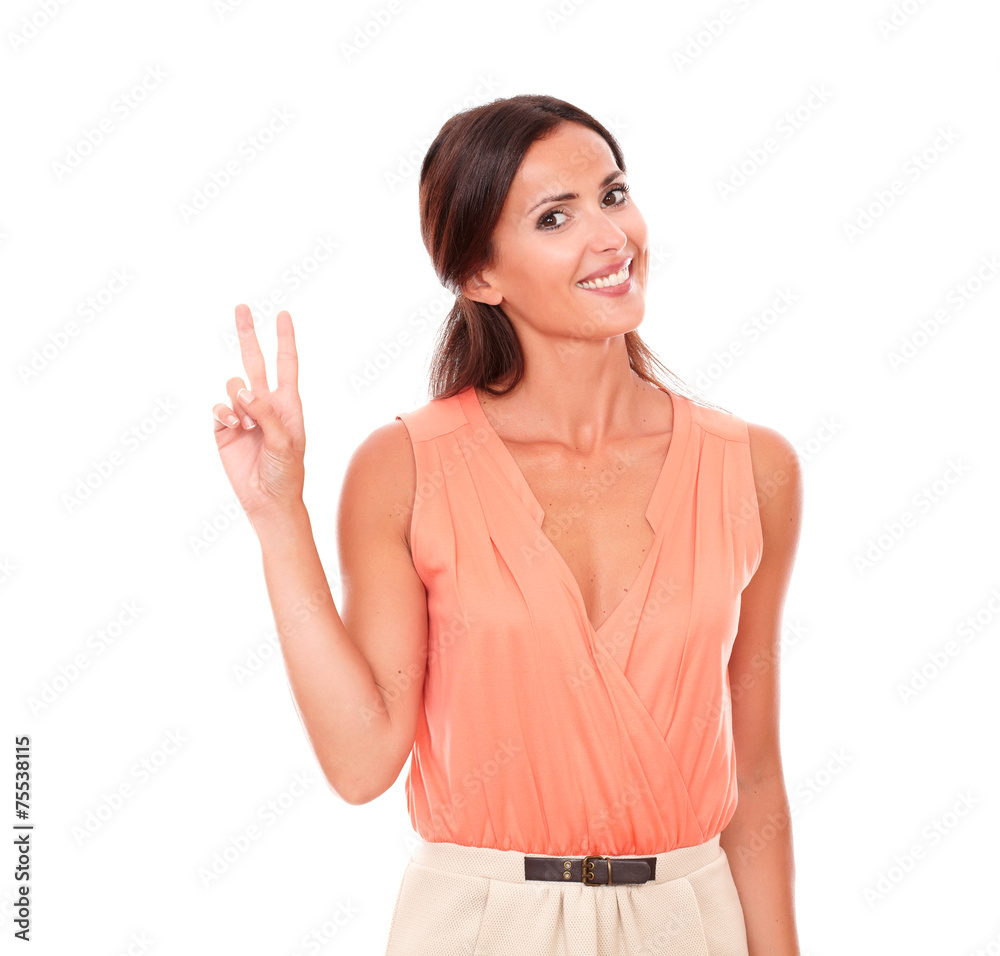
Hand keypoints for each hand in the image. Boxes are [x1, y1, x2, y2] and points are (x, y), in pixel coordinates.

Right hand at [212, 305, 304, 519]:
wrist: (267, 499)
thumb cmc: (285, 472)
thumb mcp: (285, 443)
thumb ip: (267, 414)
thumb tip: (244, 391)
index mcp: (287, 404)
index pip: (286, 364)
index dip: (285, 339)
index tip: (283, 314)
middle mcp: (265, 404)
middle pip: (255, 361)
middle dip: (248, 335)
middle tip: (241, 307)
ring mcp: (243, 414)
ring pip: (233, 385)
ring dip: (238, 399)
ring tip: (247, 425)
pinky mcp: (223, 428)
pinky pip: (218, 407)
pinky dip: (224, 412)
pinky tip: (233, 427)